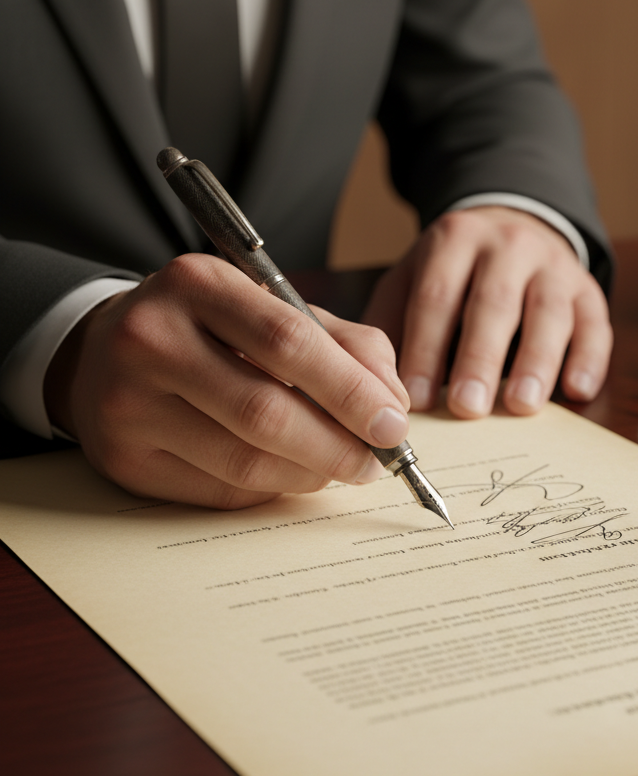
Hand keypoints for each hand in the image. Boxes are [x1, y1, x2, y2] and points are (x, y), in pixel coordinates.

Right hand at [44, 254, 410, 508]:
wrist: (106, 351)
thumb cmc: (212, 330)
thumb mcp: (275, 309)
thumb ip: (346, 344)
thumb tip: (393, 403)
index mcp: (198, 284)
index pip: (289, 341)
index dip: (351, 391)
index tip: (393, 424)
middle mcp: (152, 338)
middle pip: (265, 411)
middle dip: (338, 445)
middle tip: (377, 461)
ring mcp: (128, 402)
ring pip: (246, 462)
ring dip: (310, 474)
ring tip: (341, 467)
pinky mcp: (124, 458)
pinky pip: (221, 491)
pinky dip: (271, 488)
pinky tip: (289, 472)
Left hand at [363, 207, 611, 417]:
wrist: (513, 226)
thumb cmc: (454, 271)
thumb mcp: (413, 278)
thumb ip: (392, 323)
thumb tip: (374, 385)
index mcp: (455, 240)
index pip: (437, 297)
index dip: (426, 348)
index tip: (416, 399)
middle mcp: (508, 246)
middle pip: (494, 304)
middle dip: (479, 358)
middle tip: (467, 408)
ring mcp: (554, 265)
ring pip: (549, 312)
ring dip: (537, 361)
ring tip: (521, 406)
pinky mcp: (588, 289)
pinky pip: (595, 323)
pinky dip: (589, 358)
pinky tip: (577, 391)